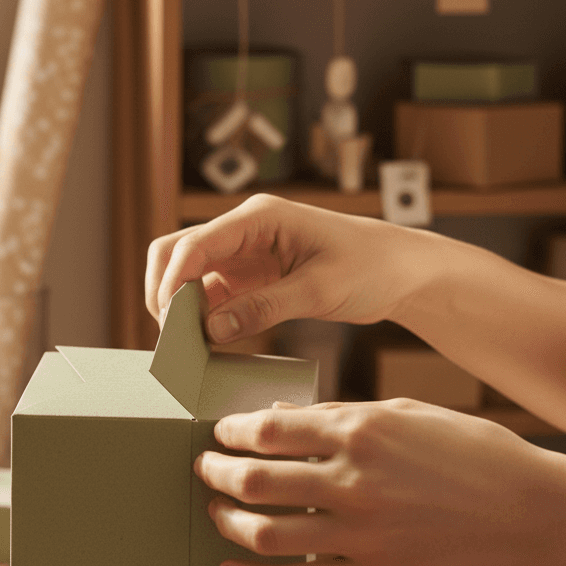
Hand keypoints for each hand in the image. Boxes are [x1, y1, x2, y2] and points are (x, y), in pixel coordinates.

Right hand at [145, 194, 423, 343]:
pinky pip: (210, 297)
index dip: (173, 281)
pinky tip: (209, 346)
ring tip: (189, 347)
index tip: (169, 322)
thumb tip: (211, 329)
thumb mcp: (320, 290)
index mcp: (259, 217)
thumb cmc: (370, 266)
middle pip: (175, 252)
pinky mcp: (249, 279)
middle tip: (173, 337)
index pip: (195, 243)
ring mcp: (242, 255)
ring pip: (187, 277)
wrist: (401, 272)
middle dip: (164, 292)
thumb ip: (264, 307)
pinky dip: (202, 320)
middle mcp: (242, 231)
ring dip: (181, 309)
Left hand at [194, 400, 559, 565]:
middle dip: (215, 474)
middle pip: (255, 480)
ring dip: (227, 522)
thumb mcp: (404, 413)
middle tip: (203, 470)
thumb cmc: (470, 451)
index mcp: (360, 430)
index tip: (219, 434)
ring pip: (265, 534)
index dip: (230, 432)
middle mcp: (353, 480)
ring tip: (216, 512)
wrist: (530, 512)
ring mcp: (362, 534)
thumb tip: (279, 417)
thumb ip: (336, 414)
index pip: (268, 430)